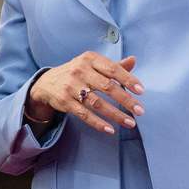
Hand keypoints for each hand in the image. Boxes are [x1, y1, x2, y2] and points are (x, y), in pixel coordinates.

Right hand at [25, 53, 144, 133]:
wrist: (47, 83)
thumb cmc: (77, 73)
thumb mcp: (92, 64)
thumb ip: (113, 65)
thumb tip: (134, 60)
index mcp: (90, 59)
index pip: (112, 69)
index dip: (128, 79)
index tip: (141, 91)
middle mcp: (80, 71)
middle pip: (107, 86)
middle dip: (125, 100)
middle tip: (140, 111)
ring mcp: (71, 87)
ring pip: (97, 103)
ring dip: (115, 114)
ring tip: (130, 123)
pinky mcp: (65, 102)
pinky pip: (84, 114)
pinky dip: (98, 123)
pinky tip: (110, 129)